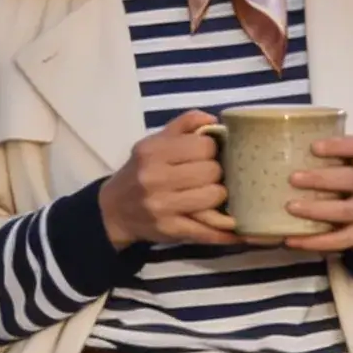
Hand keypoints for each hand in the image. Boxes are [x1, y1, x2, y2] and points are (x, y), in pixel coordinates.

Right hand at [99, 110, 235, 248]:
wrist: (113, 210)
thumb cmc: (140, 172)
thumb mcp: (154, 142)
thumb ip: (184, 124)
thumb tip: (215, 119)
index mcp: (152, 151)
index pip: (204, 145)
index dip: (212, 150)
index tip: (208, 155)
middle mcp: (154, 178)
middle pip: (212, 171)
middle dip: (217, 173)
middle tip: (210, 177)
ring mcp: (162, 206)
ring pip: (214, 196)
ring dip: (219, 196)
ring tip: (211, 194)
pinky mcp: (170, 230)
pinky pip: (207, 231)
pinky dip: (226, 233)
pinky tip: (239, 229)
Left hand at [268, 133, 352, 254]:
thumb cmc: (342, 186)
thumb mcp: (339, 168)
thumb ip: (313, 161)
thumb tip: (257, 160)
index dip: (339, 146)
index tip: (314, 146)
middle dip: (323, 178)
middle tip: (293, 178)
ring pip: (347, 211)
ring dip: (318, 209)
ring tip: (290, 208)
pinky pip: (341, 240)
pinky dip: (315, 241)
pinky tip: (291, 240)